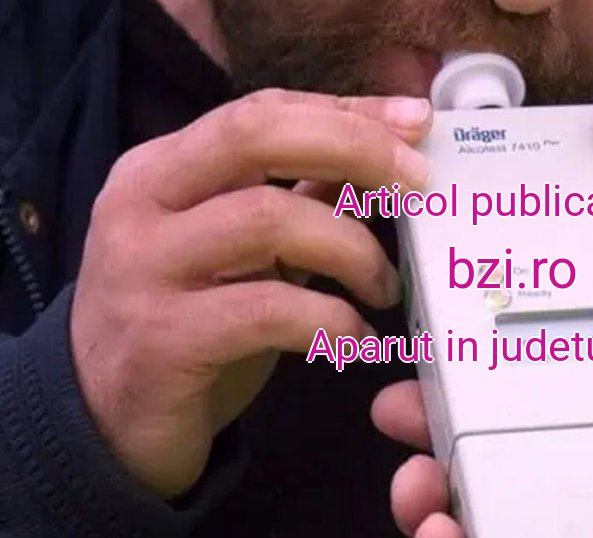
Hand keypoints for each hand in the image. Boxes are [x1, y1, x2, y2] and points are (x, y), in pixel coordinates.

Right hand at [71, 89, 432, 497]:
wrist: (106, 419)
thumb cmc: (187, 321)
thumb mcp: (239, 251)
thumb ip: (296, 201)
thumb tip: (380, 159)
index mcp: (161, 169)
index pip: (261, 111)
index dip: (345, 111)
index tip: (415, 122)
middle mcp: (142, 205)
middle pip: (255, 135)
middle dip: (353, 148)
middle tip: (416, 185)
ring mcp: (145, 270)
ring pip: (268, 221)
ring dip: (352, 250)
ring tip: (385, 287)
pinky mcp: (162, 341)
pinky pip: (267, 311)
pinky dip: (330, 319)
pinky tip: (354, 337)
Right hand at [371, 248, 592, 536]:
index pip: (550, 388)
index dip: (493, 365)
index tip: (455, 344)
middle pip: (496, 443)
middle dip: (440, 423)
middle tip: (404, 405)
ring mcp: (573, 515)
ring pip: (480, 497)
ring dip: (431, 488)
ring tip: (416, 487)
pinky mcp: (549, 537)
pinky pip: (489, 537)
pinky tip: (439, 531)